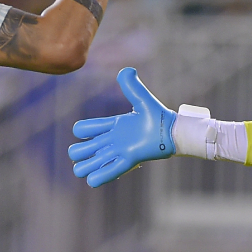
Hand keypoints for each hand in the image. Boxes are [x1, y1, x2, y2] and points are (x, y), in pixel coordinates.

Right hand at [69, 67, 175, 186]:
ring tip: (85, 169)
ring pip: (91, 164)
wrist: (173, 131)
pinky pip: (109, 172)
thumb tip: (126, 70)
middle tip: (85, 152)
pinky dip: (98, 177)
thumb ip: (133, 86)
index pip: (85, 129)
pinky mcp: (128, 160)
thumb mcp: (142, 99)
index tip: (86, 131)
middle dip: (78, 152)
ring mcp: (118, 152)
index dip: (81, 130)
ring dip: (84, 167)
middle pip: (81, 150)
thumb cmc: (159, 116)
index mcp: (112, 126)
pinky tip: (92, 180)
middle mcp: (112, 140)